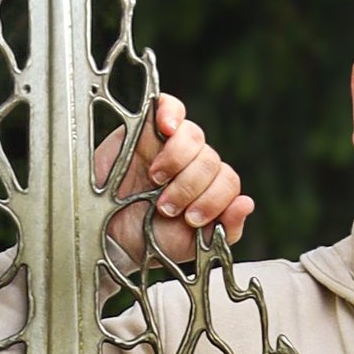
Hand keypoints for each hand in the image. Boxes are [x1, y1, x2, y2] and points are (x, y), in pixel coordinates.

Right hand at [92, 92, 253, 267]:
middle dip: (190, 187)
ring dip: (177, 160)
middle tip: (165, 206)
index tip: (191, 219)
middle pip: (212, 160)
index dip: (214, 199)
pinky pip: (171, 106)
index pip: (229, 181)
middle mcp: (194, 165)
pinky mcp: (148, 127)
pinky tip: (166, 128)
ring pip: (194, 136)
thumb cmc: (146, 241)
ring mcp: (172, 144)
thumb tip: (247, 203)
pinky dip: (171, 112)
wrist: (106, 237)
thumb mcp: (189, 247)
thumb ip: (224, 230)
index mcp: (208, 190)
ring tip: (156, 180)